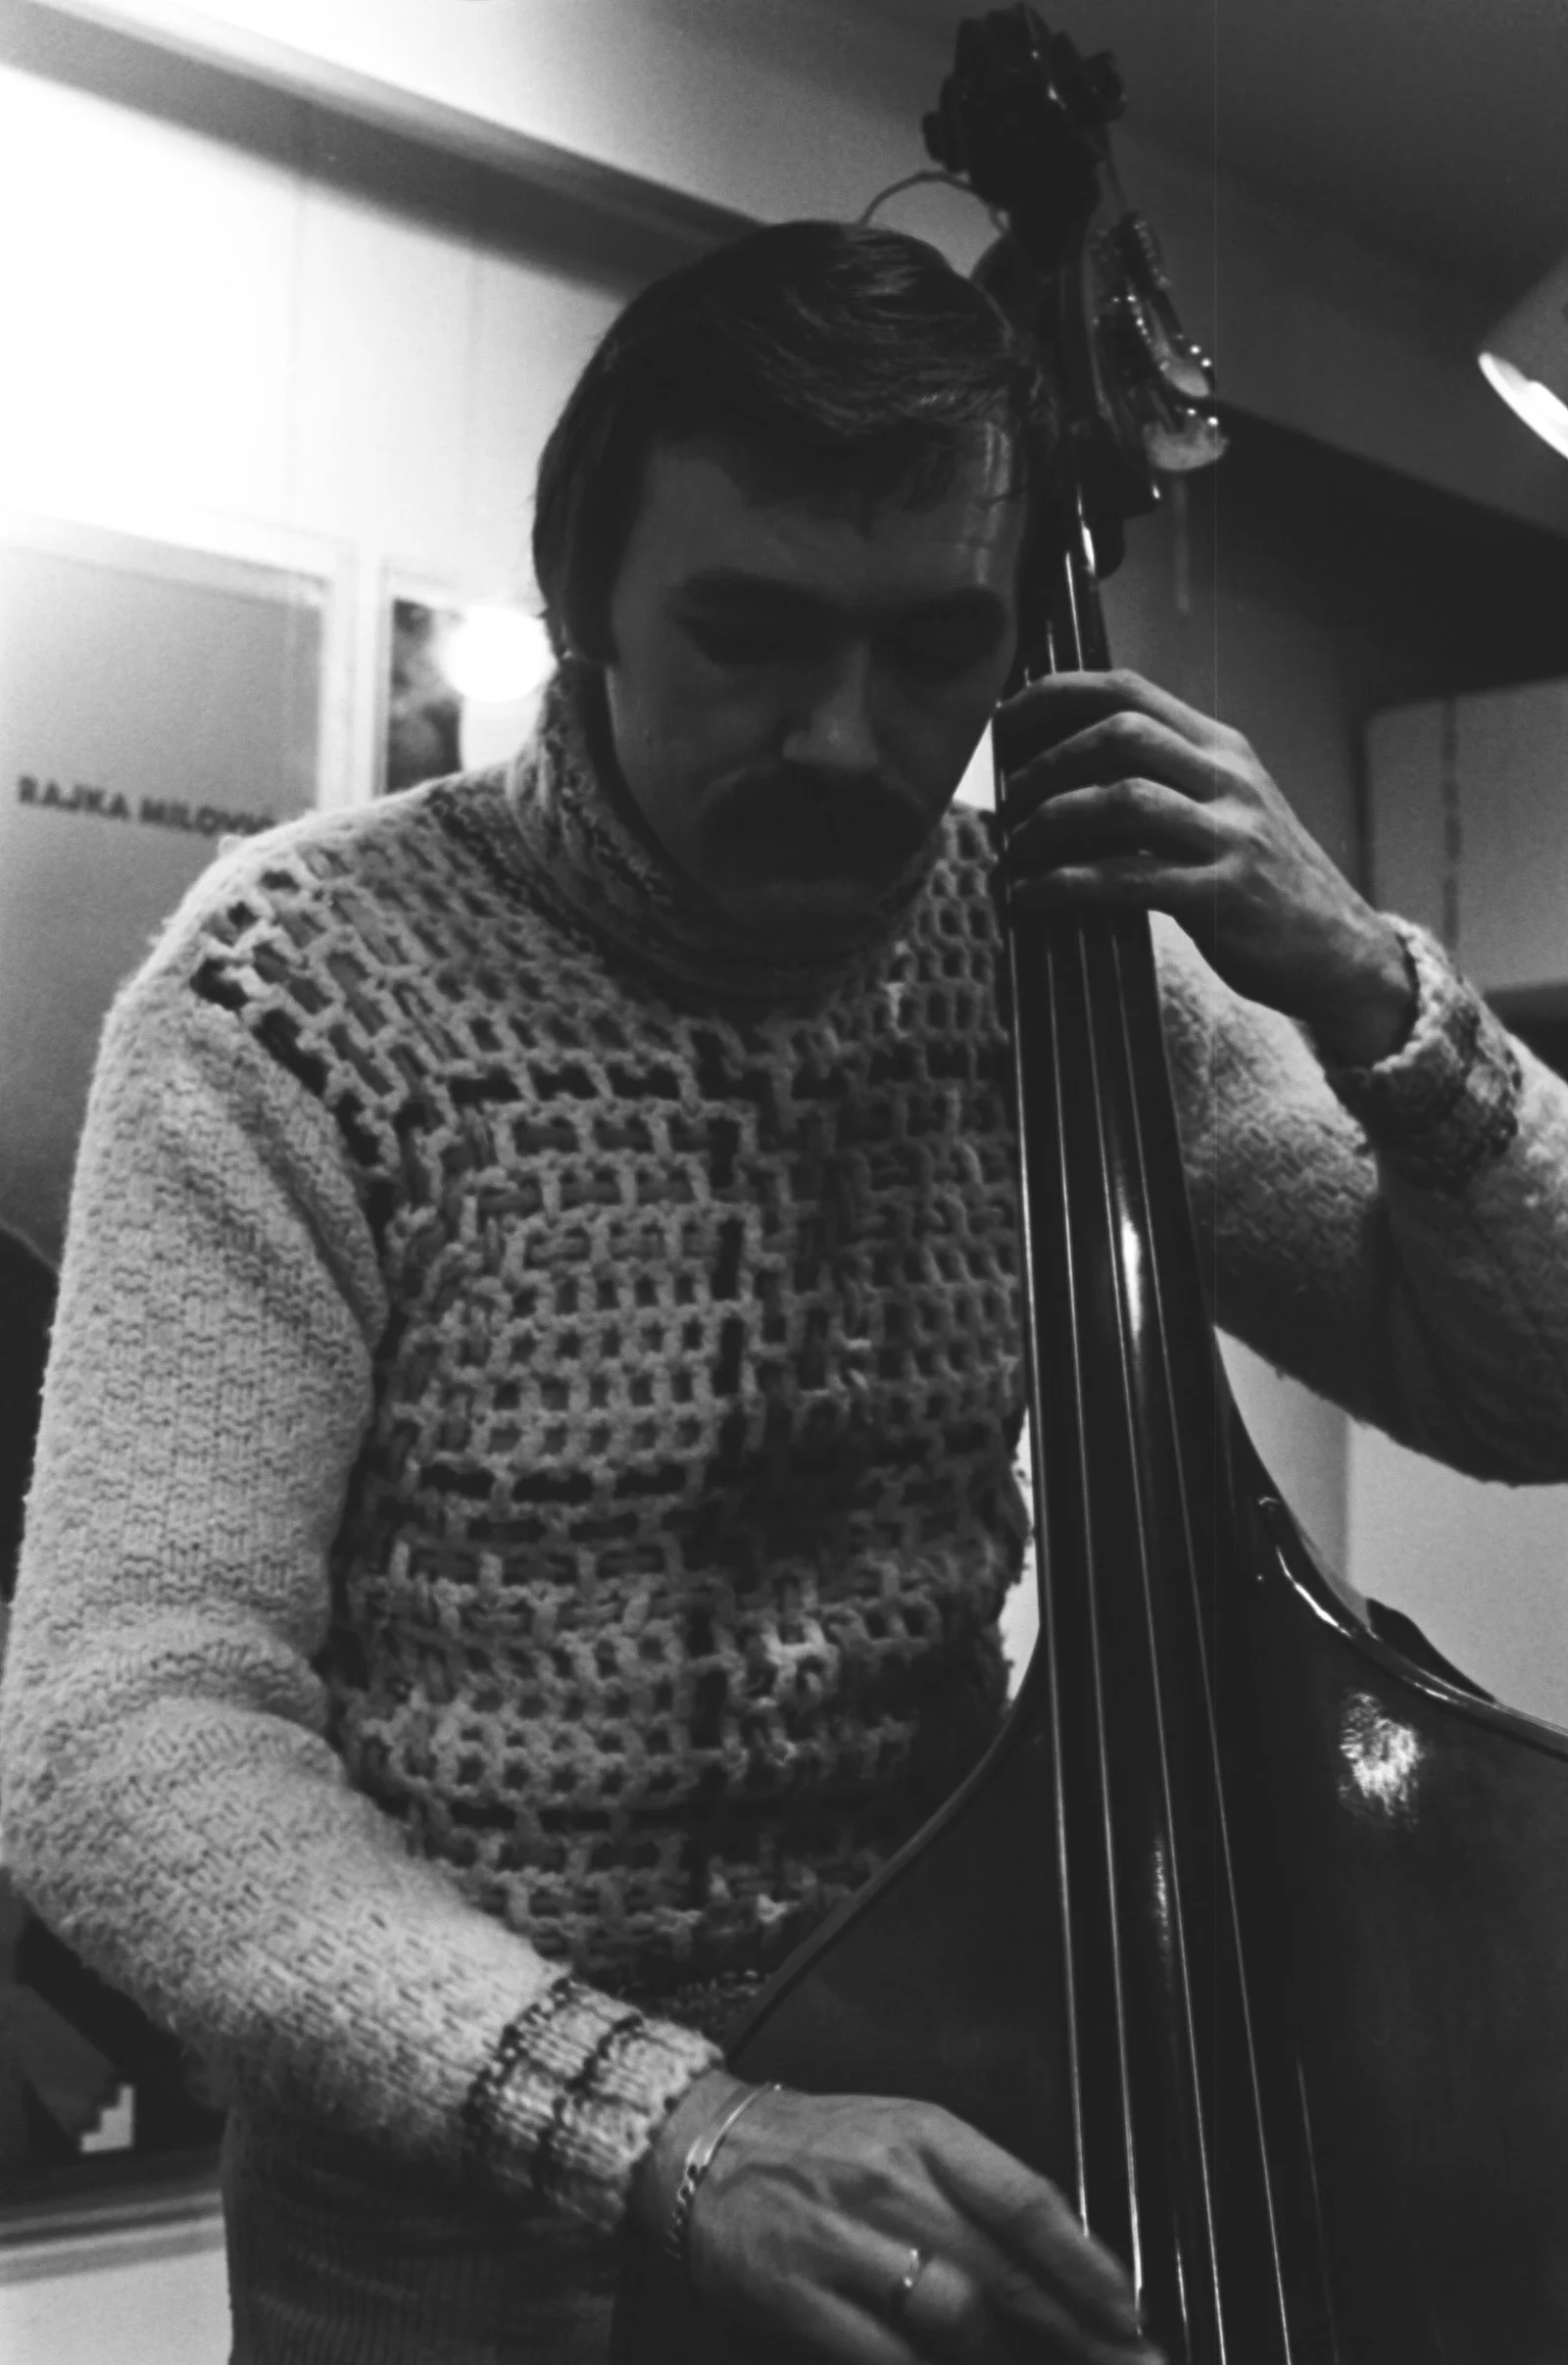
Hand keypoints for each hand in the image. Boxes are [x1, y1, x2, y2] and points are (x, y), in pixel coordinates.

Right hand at [634, 2070, 1160, 2363]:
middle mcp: (888, 2181)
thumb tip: (1059, 2265)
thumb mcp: (902, 2136)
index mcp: (924, 2133)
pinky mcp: (801, 2297)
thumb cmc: (817, 2146)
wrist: (704, 2149)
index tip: (1129, 2313)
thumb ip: (974, 2191)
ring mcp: (843, 2242)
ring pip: (956, 2316)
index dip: (1087, 2265)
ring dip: (1013, 2361)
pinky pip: (890, 2357)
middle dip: (1077, 2332)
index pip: (1026, 2200)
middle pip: (1005, 2269)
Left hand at [993, 669, 1415, 1066]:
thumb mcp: (1226, 809)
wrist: (1340, 951)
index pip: (1129, 690)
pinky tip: (1029, 898)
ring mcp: (1230, 837)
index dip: (1056, 696)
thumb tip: (1059, 771)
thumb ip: (1164, 780)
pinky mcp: (1222, 897)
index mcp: (1222, 748)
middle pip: (1121, 733)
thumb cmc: (1263, 882)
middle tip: (1005, 797)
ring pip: (1121, 799)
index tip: (1003, 723)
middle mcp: (1229, 780)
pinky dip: (1063, 885)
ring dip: (1049, 822)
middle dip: (1047, 760)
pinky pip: (1126, 878)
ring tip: (1014, 850)